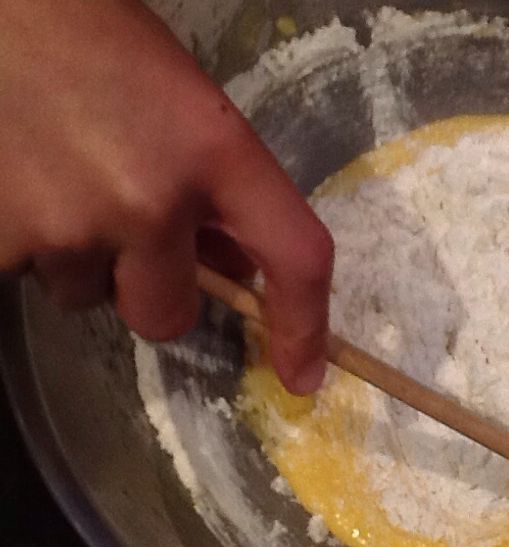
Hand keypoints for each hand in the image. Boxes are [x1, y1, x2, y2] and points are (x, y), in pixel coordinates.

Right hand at [0, 0, 332, 394]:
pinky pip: (30, 278)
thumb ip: (220, 197)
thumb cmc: (105, 49)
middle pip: (169, 317)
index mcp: (219, 153)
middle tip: (127, 233)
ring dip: (84, 262)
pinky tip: (27, 183)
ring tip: (61, 181)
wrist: (2, 10)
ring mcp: (72, 223)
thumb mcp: (191, 113)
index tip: (303, 375)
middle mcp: (151, 200)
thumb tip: (234, 274)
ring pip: (90, 298)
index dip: (304, 328)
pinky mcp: (2, 238)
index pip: (295, 258)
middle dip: (153, 290)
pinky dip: (30, 247)